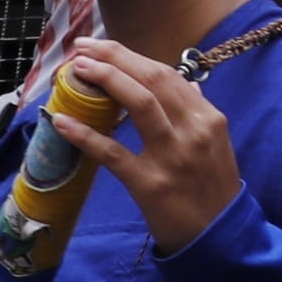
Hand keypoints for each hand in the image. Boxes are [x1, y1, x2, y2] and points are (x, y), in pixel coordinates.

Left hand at [52, 39, 243, 257]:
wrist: (219, 235)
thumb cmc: (213, 188)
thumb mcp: (216, 144)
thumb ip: (198, 113)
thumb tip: (186, 86)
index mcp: (208, 117)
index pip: (168, 75)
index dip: (131, 57)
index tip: (103, 47)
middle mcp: (193, 130)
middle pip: (153, 80)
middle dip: (115, 58)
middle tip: (83, 49)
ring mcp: (172, 156)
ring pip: (140, 104)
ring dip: (107, 80)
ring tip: (78, 70)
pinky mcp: (150, 184)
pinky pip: (114, 154)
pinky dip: (86, 135)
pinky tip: (63, 122)